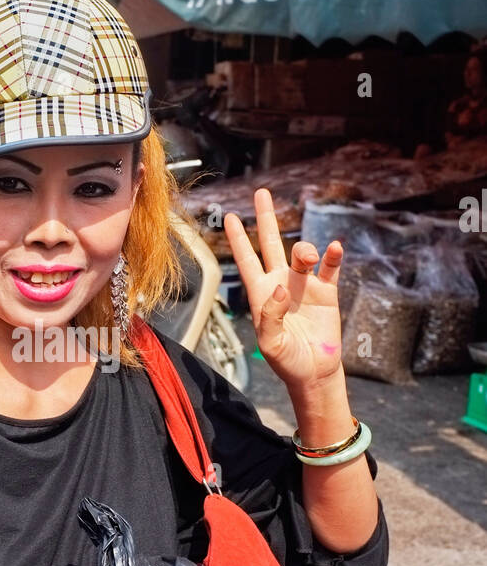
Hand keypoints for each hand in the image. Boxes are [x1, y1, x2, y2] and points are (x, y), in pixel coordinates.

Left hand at [224, 188, 343, 389]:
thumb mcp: (270, 343)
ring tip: (307, 257)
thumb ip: (270, 316)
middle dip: (266, 219)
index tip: (230, 217)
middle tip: (262, 193)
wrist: (314, 372)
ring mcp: (305, 285)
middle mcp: (282, 283)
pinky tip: (334, 248)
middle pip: (272, 244)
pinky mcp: (327, 292)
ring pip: (302, 254)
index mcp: (262, 293)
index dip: (239, 240)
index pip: (247, 260)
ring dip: (304, 249)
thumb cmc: (286, 360)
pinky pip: (330, 267)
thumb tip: (281, 287)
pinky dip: (332, 256)